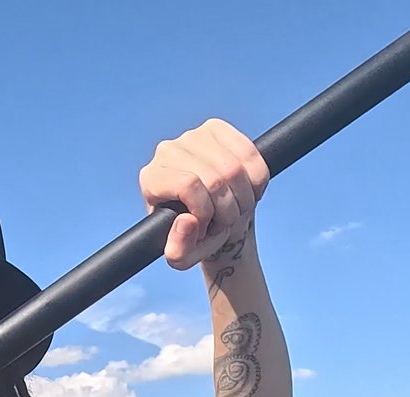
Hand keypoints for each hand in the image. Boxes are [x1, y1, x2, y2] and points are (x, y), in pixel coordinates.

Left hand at [139, 118, 269, 270]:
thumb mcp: (183, 256)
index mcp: (151, 179)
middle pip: (215, 179)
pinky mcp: (217, 128)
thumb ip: (178, 251)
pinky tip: (248, 192)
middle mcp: (168, 151)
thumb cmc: (195, 235)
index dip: (205, 211)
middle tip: (226, 223)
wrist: (215, 215)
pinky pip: (250, 155)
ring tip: (236, 210)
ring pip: (235, 168)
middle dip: (229, 211)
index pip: (188, 186)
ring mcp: (193, 136)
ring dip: (244, 199)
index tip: (205, 227)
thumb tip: (186, 221)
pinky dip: (257, 181)